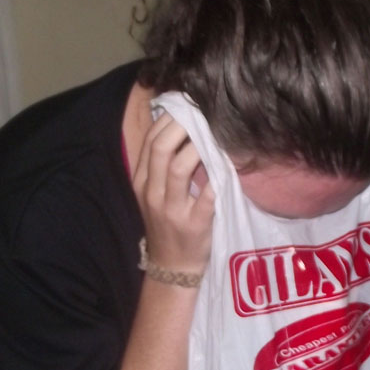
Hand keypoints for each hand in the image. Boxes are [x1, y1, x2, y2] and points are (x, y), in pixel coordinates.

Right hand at [132, 114, 214, 274]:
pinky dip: (217, 176)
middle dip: (183, 125)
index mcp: (142, 182)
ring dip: (198, 146)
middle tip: (203, 113)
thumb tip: (181, 124)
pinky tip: (227, 163)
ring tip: (214, 134)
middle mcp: (152, 193)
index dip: (168, 118)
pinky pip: (206, 195)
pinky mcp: (194, 223)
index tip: (188, 104)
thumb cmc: (167, 223)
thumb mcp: (154, 193)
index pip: (150, 141)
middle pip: (161, 148)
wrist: (172, 265)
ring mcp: (172, 210)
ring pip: (179, 167)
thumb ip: (162, 164)